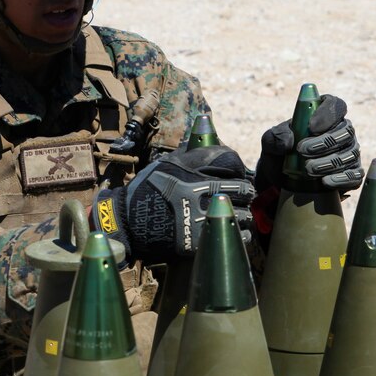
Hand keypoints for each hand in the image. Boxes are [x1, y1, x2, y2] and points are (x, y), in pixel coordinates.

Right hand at [92, 145, 254, 260]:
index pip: (230, 165)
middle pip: (238, 190)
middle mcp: (195, 195)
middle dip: (247, 193)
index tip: (240, 176)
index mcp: (190, 173)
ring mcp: (194, 219)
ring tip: (244, 215)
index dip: (239, 170)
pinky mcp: (193, 241)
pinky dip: (237, 234)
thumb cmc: (148, 189)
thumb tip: (210, 134)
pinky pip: (225, 236)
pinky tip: (238, 232)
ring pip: (236, 215)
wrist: (127, 222)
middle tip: (248, 196)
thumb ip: (191, 153)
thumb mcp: (167, 164)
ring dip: (245, 215)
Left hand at [255, 94, 363, 192]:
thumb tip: (290, 141)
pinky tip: (325, 181)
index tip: (312, 127)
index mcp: (323, 116)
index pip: (335, 105)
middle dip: (325, 142)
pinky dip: (341, 178)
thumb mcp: (270, 143)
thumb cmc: (279, 155)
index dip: (328, 114)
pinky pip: (355, 175)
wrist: (280, 183)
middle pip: (346, 131)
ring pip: (350, 153)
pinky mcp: (351, 174)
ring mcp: (348, 153)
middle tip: (302, 151)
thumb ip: (275, 137)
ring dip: (329, 162)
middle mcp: (340, 132)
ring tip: (307, 170)